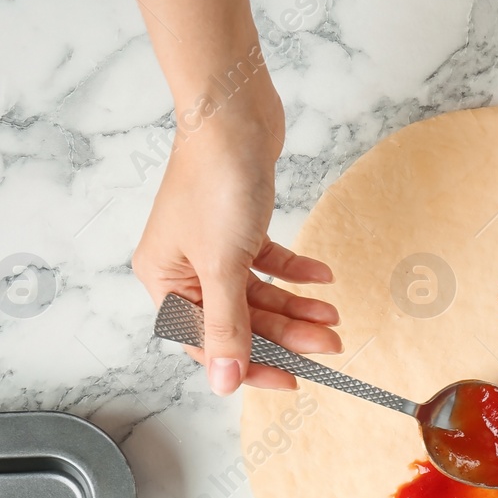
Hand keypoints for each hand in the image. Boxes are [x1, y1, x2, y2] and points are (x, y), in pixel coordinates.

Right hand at [132, 88, 339, 394]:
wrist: (233, 114)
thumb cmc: (216, 182)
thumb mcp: (223, 267)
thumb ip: (227, 327)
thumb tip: (224, 383)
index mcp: (164, 280)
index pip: (208, 344)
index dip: (251, 365)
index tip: (293, 380)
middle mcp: (183, 266)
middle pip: (240, 319)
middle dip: (286, 334)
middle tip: (330, 344)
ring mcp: (211, 246)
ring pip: (258, 294)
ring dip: (296, 307)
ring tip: (333, 315)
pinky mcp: (238, 225)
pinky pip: (268, 263)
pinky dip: (295, 272)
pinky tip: (322, 278)